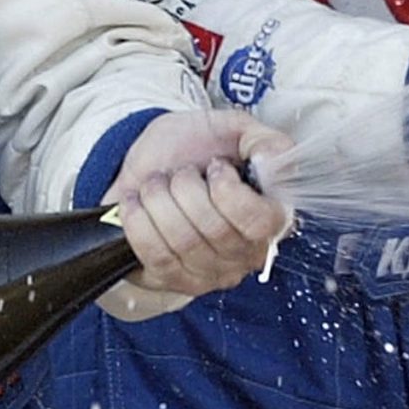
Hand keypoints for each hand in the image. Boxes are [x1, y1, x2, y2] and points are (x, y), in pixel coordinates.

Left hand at [108, 110, 294, 296]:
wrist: (151, 162)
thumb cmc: (195, 148)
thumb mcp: (234, 129)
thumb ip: (263, 140)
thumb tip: (270, 160)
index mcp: (270, 216)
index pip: (261, 223)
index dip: (230, 192)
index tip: (216, 167)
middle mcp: (244, 252)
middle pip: (216, 231)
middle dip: (186, 187)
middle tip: (181, 172)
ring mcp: (208, 272)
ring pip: (183, 243)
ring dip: (159, 200)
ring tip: (156, 184)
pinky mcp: (171, 279)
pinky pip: (154, 254)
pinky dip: (138, 220)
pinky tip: (137, 204)